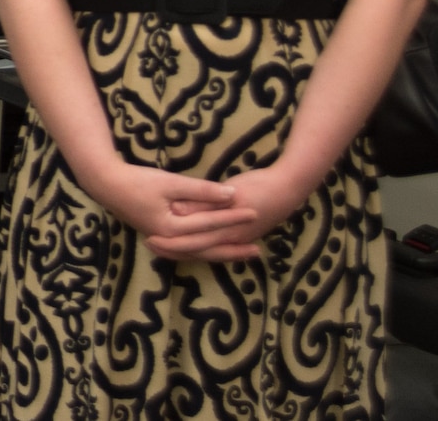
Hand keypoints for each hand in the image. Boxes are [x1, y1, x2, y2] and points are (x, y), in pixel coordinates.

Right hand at [81, 160, 262, 260]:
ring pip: (200, 253)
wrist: (106, 186)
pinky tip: (217, 250)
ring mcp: (165, 242)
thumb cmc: (137, 181)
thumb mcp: (171, 182)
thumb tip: (231, 194)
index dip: (233, 217)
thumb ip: (201, 190)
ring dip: (223, 254)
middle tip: (258, 247)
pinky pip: (190, 250)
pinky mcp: (162, 238)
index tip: (255, 211)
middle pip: (208, 248)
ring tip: (244, 254)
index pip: (210, 225)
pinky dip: (206, 251)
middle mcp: (170, 241)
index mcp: (172, 228)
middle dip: (233, 246)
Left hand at [148, 165, 315, 261]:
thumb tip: (176, 210)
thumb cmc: (259, 187)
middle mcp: (230, 241)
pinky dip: (200, 244)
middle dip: (173, 249)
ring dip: (185, 249)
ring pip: (205, 249)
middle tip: (149, 244)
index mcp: (226, 232)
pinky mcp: (241, 234)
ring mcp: (237, 239)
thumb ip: (204, 203)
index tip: (149, 238)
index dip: (170, 243)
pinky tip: (190, 241)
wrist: (289, 188)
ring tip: (163, 246)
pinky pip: (216, 245)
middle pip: (196, 250)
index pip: (192, 243)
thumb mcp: (230, 194)